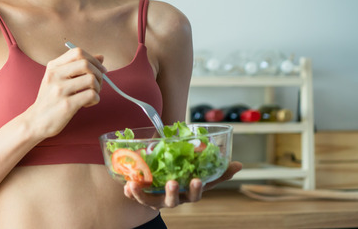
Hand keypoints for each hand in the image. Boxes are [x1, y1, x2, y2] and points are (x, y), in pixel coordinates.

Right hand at [24, 47, 105, 139]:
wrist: (35, 121)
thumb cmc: (50, 100)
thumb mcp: (58, 79)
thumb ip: (77, 67)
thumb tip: (101, 57)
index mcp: (53, 67)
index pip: (77, 52)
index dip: (93, 59)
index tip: (99, 69)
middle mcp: (55, 76)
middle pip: (86, 64)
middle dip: (98, 73)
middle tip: (98, 84)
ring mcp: (60, 90)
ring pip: (91, 79)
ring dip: (98, 87)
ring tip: (92, 94)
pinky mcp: (67, 105)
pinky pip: (91, 95)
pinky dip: (95, 99)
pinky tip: (87, 103)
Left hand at [124, 161, 242, 208]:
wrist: (159, 181)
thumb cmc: (182, 175)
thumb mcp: (198, 170)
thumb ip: (215, 167)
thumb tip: (238, 164)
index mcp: (187, 192)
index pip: (196, 194)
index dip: (197, 189)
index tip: (197, 180)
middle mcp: (173, 198)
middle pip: (174, 201)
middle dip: (173, 193)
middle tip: (172, 182)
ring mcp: (156, 199)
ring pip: (150, 201)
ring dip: (143, 194)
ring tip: (135, 184)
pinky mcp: (142, 197)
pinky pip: (135, 197)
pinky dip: (130, 192)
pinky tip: (127, 185)